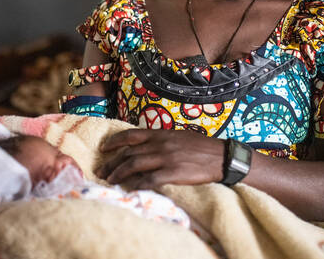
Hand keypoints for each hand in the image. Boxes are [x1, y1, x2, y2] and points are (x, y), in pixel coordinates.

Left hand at [95, 129, 224, 189]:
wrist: (221, 156)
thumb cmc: (201, 147)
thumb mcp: (179, 136)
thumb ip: (162, 139)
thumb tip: (146, 145)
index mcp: (162, 134)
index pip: (131, 135)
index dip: (114, 141)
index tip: (104, 148)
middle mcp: (161, 144)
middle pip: (129, 153)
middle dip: (112, 162)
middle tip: (102, 171)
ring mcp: (166, 158)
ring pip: (135, 165)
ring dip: (119, 173)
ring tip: (110, 180)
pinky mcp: (173, 173)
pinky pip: (149, 179)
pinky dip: (137, 184)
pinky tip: (129, 189)